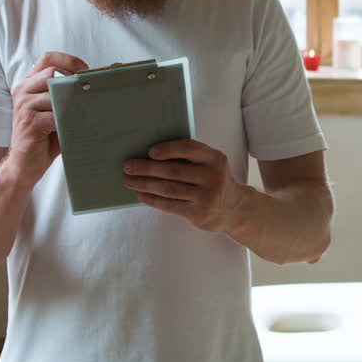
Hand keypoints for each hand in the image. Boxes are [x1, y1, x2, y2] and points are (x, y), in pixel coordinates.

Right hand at [8, 51, 88, 185]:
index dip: (70, 61)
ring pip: (56, 93)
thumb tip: (96, 84)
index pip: (48, 58)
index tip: (87, 72)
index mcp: (29, 84)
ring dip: (74, 103)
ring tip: (85, 113)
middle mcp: (23, 91)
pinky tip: (75, 128)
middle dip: (75, 83)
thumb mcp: (54, 110)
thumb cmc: (44, 137)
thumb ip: (66, 95)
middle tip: (91, 94)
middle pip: (53, 72)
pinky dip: (69, 121)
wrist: (23, 165)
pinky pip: (55, 115)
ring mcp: (24, 106)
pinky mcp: (29, 123)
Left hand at [123, 139, 245, 231]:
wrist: (234, 208)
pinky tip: (141, 194)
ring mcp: (206, 197)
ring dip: (144, 184)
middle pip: (173, 170)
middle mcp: (213, 177)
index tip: (150, 152)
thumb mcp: (212, 164)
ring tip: (128, 180)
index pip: (189, 148)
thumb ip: (191, 157)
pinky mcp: (198, 213)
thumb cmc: (214, 180)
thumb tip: (152, 153)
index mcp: (215, 158)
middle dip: (147, 168)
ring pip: (168, 189)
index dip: (168, 149)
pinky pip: (169, 205)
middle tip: (128, 166)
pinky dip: (152, 199)